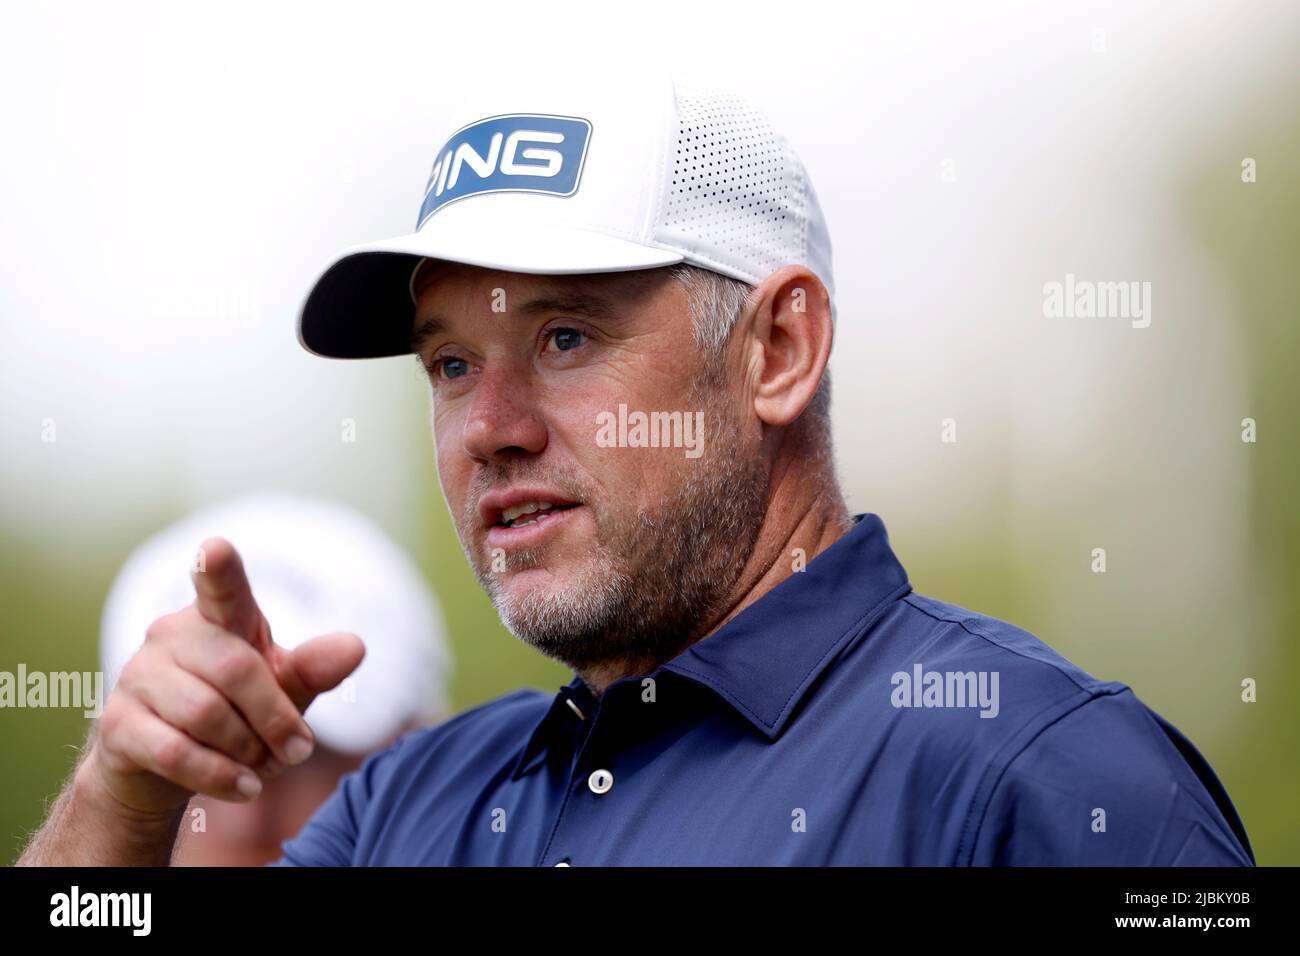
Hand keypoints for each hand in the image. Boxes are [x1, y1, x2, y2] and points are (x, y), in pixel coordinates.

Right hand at [83, 536, 364, 816]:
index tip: (215, 548)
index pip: (220, 586)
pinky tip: (245, 787)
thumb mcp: (283, 690)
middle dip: (276, 718)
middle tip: (299, 751)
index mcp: (219, 617)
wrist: (165, 768)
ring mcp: (139, 676)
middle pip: (236, 671)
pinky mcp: (118, 723)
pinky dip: (221, 776)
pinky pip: (176, 752)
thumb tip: (356, 647)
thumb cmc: (237, 713)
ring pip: (206, 714)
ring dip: (248, 751)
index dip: (219, 569)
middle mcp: (172, 635)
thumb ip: (313, 668)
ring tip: (264, 766)